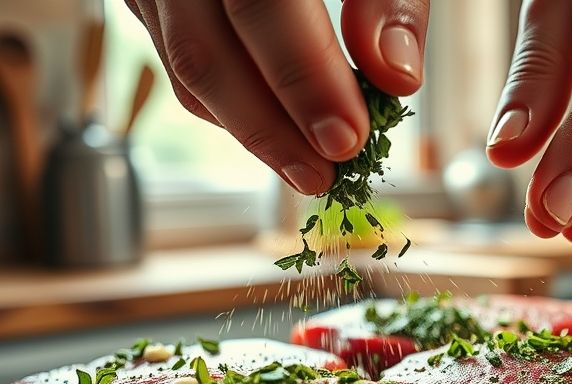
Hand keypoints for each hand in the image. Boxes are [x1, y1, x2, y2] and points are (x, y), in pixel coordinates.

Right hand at [125, 0, 428, 194]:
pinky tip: (276, 130)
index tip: (348, 141)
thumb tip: (396, 79)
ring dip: (248, 129)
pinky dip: (228, 103)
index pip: (262, 3)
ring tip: (308, 170)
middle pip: (206, 52)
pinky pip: (176, 58)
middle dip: (271, 130)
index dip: (304, 79)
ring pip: (185, 65)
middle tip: (327, 178)